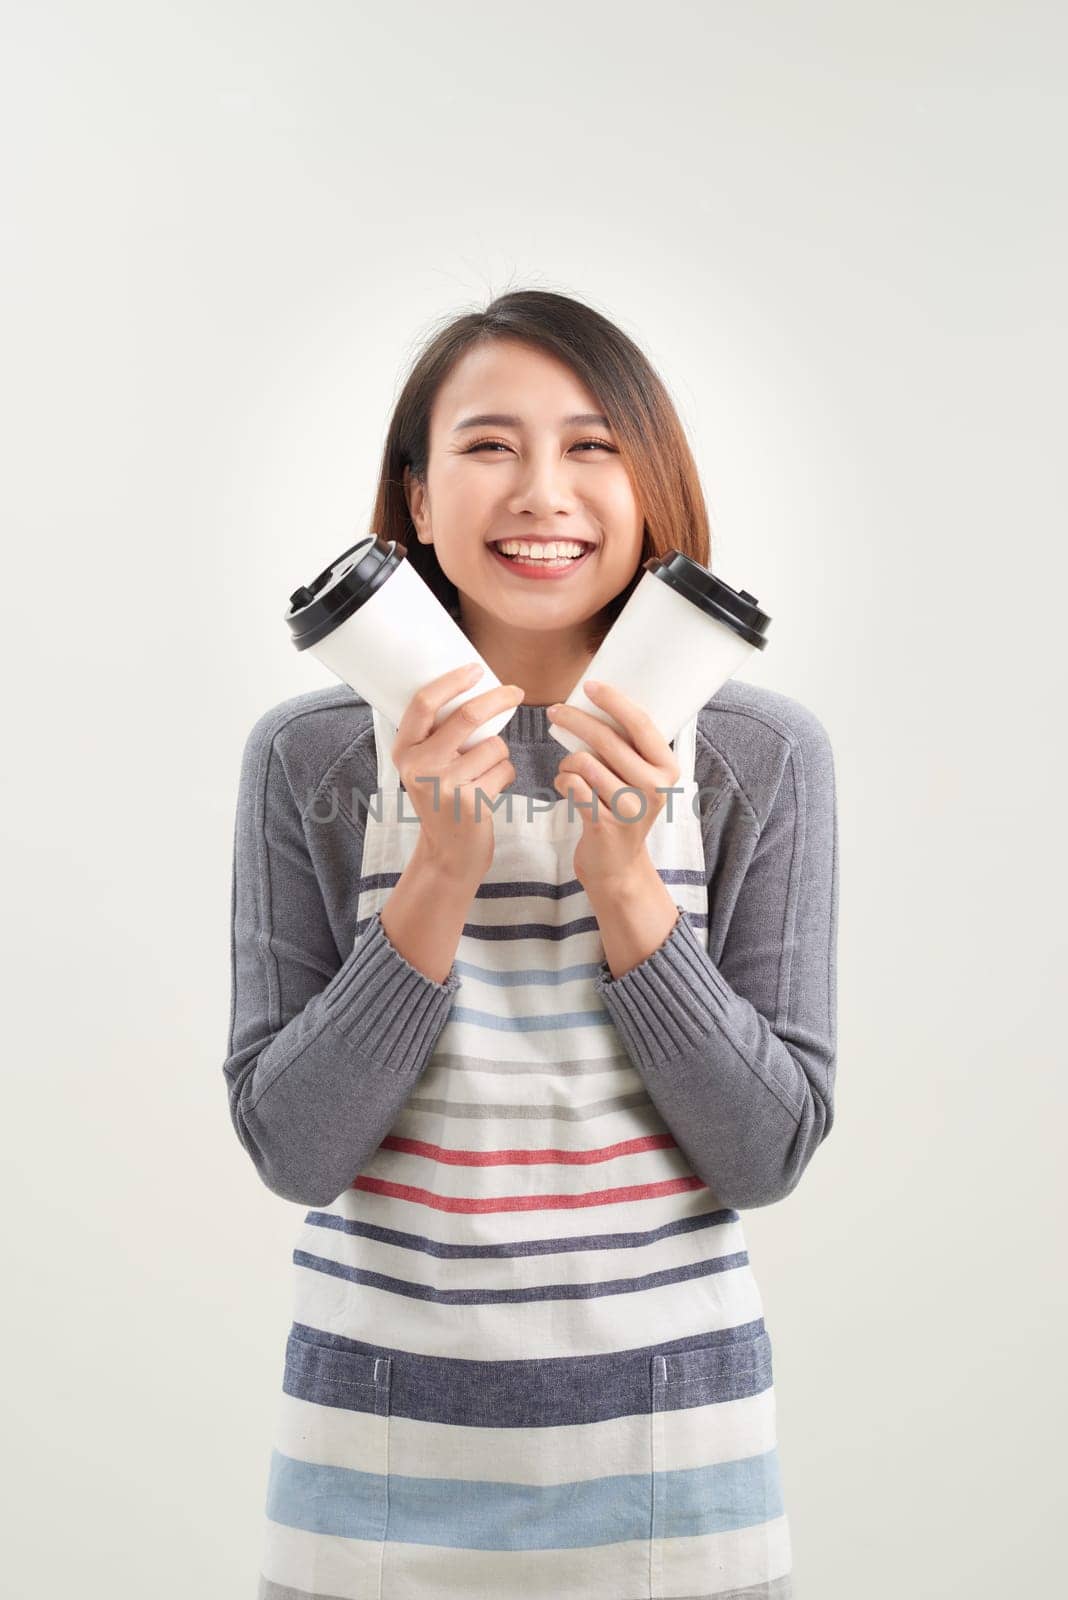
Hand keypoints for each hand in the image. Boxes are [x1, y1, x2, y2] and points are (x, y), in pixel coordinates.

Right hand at [391, 664, 523, 885]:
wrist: (448, 854)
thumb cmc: (444, 801)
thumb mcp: (426, 767)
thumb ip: (438, 736)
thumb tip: (473, 689)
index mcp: (404, 751)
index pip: (423, 704)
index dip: (451, 681)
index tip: (475, 669)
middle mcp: (419, 766)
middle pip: (467, 716)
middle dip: (498, 698)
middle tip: (515, 692)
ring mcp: (445, 785)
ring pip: (494, 746)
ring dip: (500, 755)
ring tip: (485, 775)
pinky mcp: (472, 802)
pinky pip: (505, 769)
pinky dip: (506, 776)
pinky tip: (490, 792)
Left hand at [548, 680, 680, 892]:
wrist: (618, 866)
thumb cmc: (623, 810)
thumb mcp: (639, 779)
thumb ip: (628, 747)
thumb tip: (597, 700)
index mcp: (667, 769)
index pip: (640, 723)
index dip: (613, 700)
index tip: (590, 686)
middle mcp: (654, 787)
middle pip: (606, 739)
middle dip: (575, 720)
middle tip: (555, 712)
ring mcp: (630, 808)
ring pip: (584, 762)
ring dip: (567, 761)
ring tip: (568, 769)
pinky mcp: (604, 824)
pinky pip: (572, 785)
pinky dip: (561, 780)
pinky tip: (565, 786)